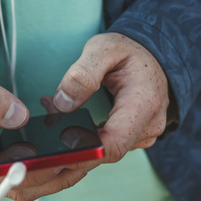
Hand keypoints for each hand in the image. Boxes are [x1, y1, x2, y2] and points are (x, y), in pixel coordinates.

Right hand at [0, 58, 89, 200]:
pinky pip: (21, 179)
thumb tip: (19, 118)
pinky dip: (45, 171)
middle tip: (85, 157)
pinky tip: (66, 156)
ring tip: (84, 158)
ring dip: (54, 177)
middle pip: (15, 187)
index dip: (29, 172)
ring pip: (22, 188)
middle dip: (52, 176)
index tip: (59, 159)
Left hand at [52, 33, 168, 165]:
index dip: (83, 152)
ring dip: (77, 137)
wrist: (152, 56)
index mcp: (143, 103)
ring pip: (104, 149)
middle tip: (48, 117)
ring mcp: (144, 134)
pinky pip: (108, 144)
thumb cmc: (129, 51)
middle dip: (73, 142)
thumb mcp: (103, 49)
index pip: (114, 144)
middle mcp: (148, 125)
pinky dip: (87, 135)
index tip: (58, 144)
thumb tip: (63, 104)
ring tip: (54, 108)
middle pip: (105, 151)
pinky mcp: (135, 137)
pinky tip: (70, 119)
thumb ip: (82, 73)